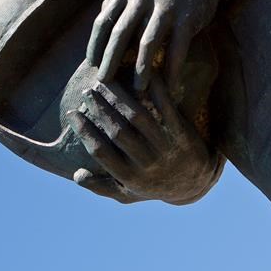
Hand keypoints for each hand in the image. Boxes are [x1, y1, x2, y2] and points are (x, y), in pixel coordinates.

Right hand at [67, 76, 220, 204]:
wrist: (198, 184)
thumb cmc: (155, 185)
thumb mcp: (128, 194)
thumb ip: (101, 187)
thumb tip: (76, 175)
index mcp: (130, 178)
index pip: (101, 152)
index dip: (85, 132)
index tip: (73, 113)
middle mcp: (147, 164)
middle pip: (118, 132)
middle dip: (100, 109)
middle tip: (87, 91)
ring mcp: (166, 148)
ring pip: (138, 118)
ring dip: (120, 98)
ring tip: (107, 82)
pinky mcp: (182, 133)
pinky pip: (166, 108)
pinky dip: (155, 90)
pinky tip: (143, 75)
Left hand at [86, 0, 218, 94]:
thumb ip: (116, 5)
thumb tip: (97, 35)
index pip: (102, 20)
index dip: (95, 45)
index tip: (92, 65)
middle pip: (120, 33)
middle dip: (110, 61)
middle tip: (104, 82)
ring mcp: (165, 6)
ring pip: (147, 43)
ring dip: (141, 69)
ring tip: (138, 90)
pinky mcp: (186, 17)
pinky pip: (177, 49)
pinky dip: (172, 71)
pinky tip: (169, 87)